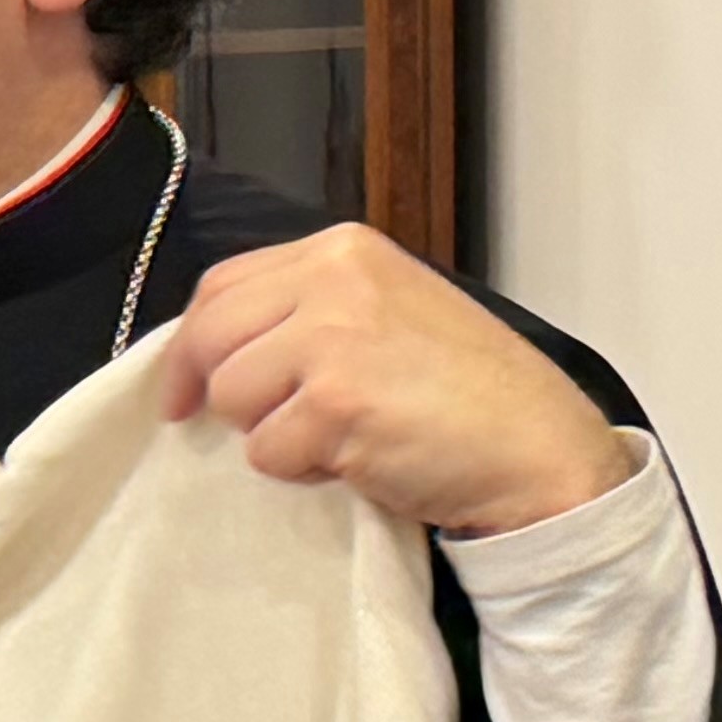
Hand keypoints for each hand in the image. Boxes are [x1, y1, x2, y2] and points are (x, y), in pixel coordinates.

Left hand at [158, 223, 630, 541]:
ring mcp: (333, 337)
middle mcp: (333, 278)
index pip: (223, 286)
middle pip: (211, 338)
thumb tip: (223, 352)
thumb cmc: (470, 393)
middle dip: (215, 394)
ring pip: (232, 398)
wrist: (538, 446)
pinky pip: (267, 452)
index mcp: (343, 249)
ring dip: (271, 435)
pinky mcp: (336, 403)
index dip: (192, 346)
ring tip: (336, 438)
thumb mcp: (391, 311)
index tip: (183, 392)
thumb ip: (314, 312)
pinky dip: (302, 472)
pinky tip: (357, 460)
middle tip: (254, 429)